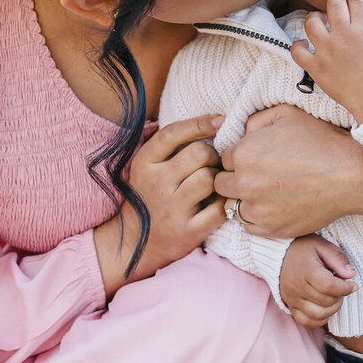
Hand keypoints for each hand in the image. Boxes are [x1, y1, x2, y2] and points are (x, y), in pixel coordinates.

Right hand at [94, 115, 224, 296]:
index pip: (172, 133)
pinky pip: (218, 210)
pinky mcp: (187, 231)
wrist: (136, 242)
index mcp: (145, 163)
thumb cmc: (149, 197)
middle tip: (215, 163)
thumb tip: (204, 120)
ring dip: (219, 178)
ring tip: (216, 183)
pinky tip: (222, 203)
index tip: (220, 120)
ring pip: (209, 179)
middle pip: (199, 153)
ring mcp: (171, 209)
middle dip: (213, 155)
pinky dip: (226, 204)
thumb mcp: (146, 167)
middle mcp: (156, 184)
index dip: (199, 123)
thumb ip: (166, 144)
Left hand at [215, 106, 362, 237]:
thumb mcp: (287, 115)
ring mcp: (258, 210)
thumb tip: (241, 132)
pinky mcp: (272, 230)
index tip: (255, 158)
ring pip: (233, 207)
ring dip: (244, 199)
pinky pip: (249, 226)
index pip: (223, 158)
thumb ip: (255, 120)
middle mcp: (245, 184)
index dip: (239, 156)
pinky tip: (274, 206)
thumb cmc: (321, 141)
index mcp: (244, 154)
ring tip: (267, 192)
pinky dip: (257, 218)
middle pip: (222, 184)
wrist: (351, 175)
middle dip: (236, 178)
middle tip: (258, 175)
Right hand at [279, 236, 356, 328]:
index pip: (329, 286)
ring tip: (335, 297)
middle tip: (342, 287)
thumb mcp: (321, 245)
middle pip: (326, 302)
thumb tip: (351, 274)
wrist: (278, 255)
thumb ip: (338, 258)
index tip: (353, 285)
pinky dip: (320, 319)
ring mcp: (292, 299)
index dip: (346, 288)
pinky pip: (306, 321)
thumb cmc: (302, 249)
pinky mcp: (290, 306)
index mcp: (306, 270)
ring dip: (332, 309)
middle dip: (340, 296)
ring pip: (318, 315)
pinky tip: (325, 308)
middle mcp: (297, 287)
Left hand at [290, 0, 362, 119]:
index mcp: (362, 29)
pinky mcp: (316, 67)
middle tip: (335, 6)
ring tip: (319, 25)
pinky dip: (298, 46)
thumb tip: (360, 21)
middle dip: (334, 1)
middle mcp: (343, 35)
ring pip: (311, 22)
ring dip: (315, 20)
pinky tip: (303, 46)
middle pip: (332, 3)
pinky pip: (297, 51)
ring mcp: (327, 51)